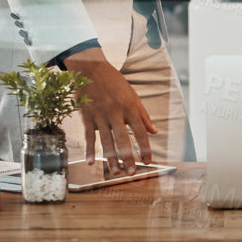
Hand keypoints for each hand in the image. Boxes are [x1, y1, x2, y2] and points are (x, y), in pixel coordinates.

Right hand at [62, 49, 155, 172]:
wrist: (91, 68)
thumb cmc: (114, 82)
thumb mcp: (132, 95)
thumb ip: (143, 115)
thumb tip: (155, 131)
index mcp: (129, 107)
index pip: (140, 131)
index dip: (145, 147)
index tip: (148, 161)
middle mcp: (115, 112)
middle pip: (123, 139)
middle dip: (128, 157)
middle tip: (132, 173)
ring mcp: (100, 115)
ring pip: (106, 141)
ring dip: (111, 159)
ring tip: (116, 172)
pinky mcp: (86, 116)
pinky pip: (89, 136)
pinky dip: (89, 150)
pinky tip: (91, 162)